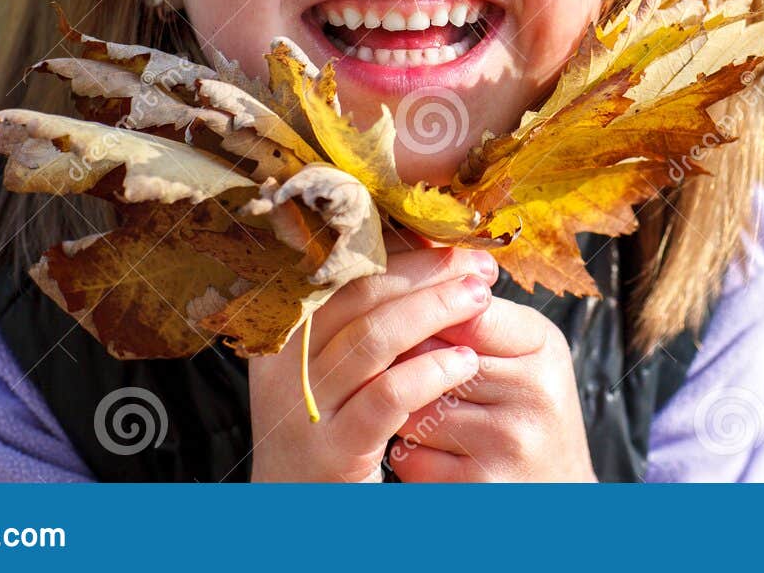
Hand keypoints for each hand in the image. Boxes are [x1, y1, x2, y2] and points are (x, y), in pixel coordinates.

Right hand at [247, 241, 498, 481]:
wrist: (298, 519)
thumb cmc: (334, 430)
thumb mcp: (339, 368)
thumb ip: (370, 314)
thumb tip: (431, 249)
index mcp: (283, 331)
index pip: (344, 269)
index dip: (404, 249)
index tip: (457, 244)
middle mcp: (283, 363)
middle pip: (360, 292)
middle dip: (428, 272)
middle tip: (479, 268)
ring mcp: (303, 408)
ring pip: (374, 337)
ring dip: (436, 311)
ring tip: (480, 302)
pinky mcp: (332, 450)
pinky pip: (387, 396)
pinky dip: (431, 372)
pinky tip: (464, 362)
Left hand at [388, 295, 596, 480]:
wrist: (560, 490)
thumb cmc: (530, 408)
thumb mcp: (525, 351)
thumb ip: (478, 319)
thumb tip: (406, 288)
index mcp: (543, 346)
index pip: (464, 311)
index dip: (427, 317)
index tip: (414, 322)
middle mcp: (533, 392)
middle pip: (429, 358)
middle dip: (406, 364)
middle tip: (400, 369)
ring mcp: (508, 443)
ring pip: (412, 407)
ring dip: (403, 410)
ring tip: (422, 411)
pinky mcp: (480, 486)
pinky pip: (411, 456)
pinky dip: (409, 453)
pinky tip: (431, 451)